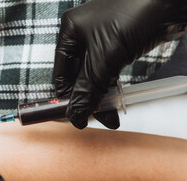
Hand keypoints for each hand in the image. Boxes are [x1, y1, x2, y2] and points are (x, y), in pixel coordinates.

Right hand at [54, 0, 186, 128]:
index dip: (66, 96)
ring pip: (92, 75)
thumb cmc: (134, 15)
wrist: (170, 2)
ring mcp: (100, 40)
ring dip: (98, 95)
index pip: (61, 72)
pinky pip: (107, 71)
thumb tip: (75, 113)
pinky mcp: (117, 45)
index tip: (72, 115)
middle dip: (85, 97)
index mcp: (70, 31)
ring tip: (105, 114)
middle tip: (91, 117)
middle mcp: (82, 35)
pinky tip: (112, 101)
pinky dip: (109, 87)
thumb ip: (87, 88)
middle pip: (77, 75)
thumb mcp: (105, 58)